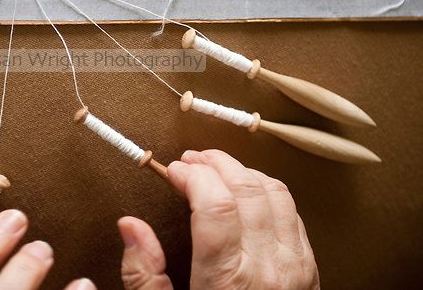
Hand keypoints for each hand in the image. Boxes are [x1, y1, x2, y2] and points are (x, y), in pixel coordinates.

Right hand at [117, 149, 318, 289]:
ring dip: (243, 171)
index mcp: (229, 281)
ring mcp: (295, 266)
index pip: (217, 204)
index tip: (173, 171)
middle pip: (247, 188)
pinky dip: (267, 190)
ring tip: (216, 169)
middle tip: (191, 160)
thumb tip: (130, 225)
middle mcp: (268, 268)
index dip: (192, 176)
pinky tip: (245, 192)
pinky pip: (292, 211)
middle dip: (216, 163)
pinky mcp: (309, 269)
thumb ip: (143, 276)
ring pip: (275, 192)